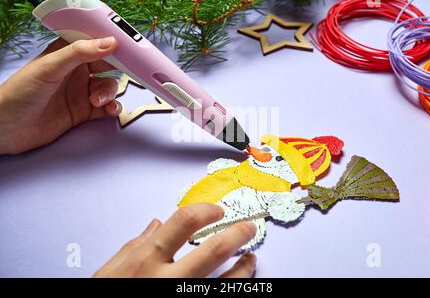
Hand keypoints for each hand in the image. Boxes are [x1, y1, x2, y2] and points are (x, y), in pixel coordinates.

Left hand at [0, 37, 120, 154]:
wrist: (7, 129)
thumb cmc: (20, 92)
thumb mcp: (50, 67)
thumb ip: (80, 53)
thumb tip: (110, 42)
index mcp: (67, 54)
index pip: (96, 43)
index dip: (113, 44)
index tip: (130, 48)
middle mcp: (77, 71)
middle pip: (108, 66)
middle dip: (118, 71)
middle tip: (127, 73)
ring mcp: (81, 92)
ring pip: (109, 88)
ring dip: (109, 93)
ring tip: (96, 101)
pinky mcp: (84, 112)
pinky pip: (107, 107)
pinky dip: (112, 108)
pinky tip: (108, 110)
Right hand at [94, 203, 256, 277]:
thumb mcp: (108, 273)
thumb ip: (133, 246)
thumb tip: (155, 224)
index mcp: (146, 261)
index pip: (184, 223)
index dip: (206, 211)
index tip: (217, 210)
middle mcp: (167, 280)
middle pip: (213, 250)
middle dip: (237, 234)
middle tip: (248, 227)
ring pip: (227, 283)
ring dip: (244, 268)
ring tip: (250, 259)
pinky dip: (236, 290)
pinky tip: (240, 285)